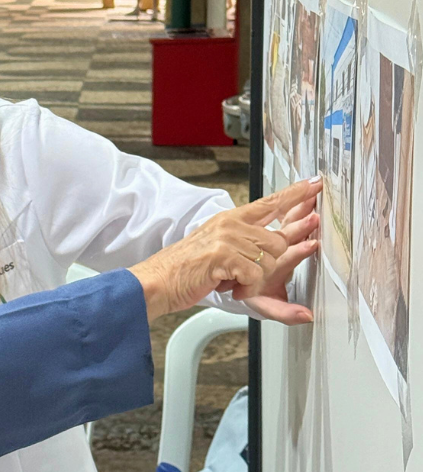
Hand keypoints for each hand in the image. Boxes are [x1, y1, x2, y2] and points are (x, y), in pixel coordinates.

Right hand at [129, 178, 320, 322]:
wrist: (156, 280)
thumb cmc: (185, 268)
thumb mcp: (215, 246)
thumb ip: (243, 241)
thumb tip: (273, 243)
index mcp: (230, 219)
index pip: (270, 202)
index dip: (295, 194)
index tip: (315, 183)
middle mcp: (230, 224)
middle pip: (278, 240)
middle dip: (270, 263)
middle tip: (246, 272)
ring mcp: (227, 238)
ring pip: (269, 260)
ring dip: (253, 279)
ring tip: (229, 280)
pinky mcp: (224, 255)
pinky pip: (255, 275)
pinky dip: (244, 288)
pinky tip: (227, 286)